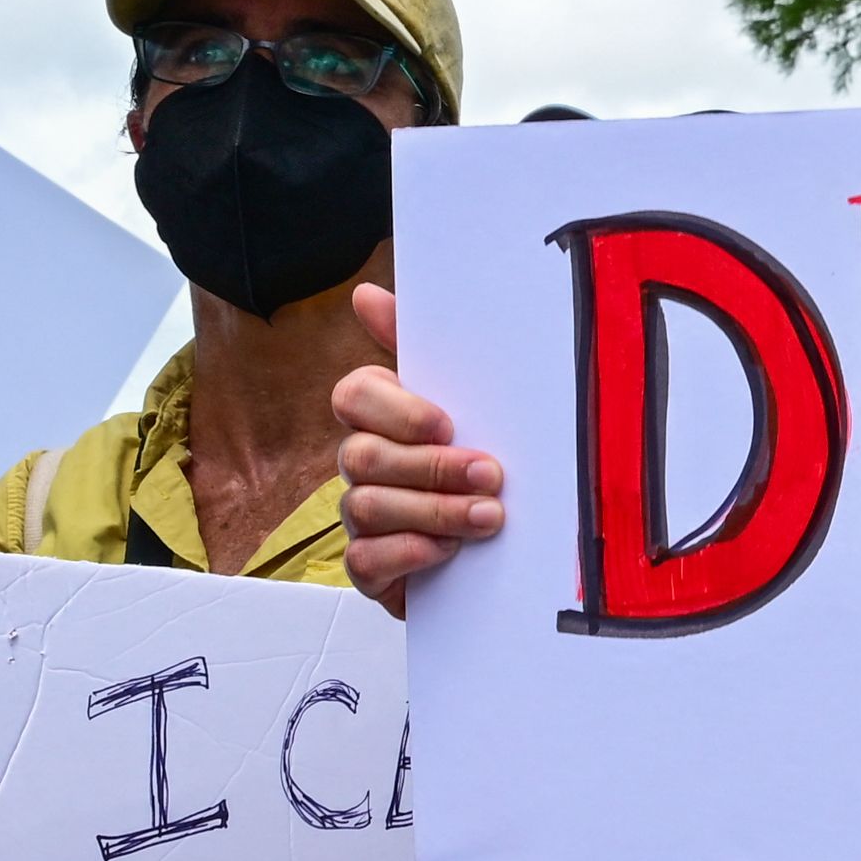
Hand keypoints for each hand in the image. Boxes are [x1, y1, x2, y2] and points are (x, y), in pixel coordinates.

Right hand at [336, 282, 504, 618]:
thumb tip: (366, 294)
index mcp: (383, 417)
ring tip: (488, 517)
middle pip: (361, 456)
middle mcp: (364, 463)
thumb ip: (429, 347)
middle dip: (432, 468)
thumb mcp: (475, 402)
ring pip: (366, 506)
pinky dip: (408, 554)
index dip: (396, 410)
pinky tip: (448, 553)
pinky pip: (363, 560)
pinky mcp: (372, 567)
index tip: (447, 423)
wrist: (506, 547)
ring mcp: (362, 516)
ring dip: (433, 511)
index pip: (355, 395)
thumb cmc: (485, 460)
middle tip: (491, 475)